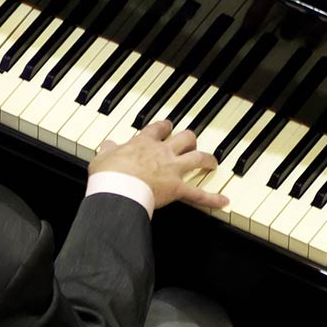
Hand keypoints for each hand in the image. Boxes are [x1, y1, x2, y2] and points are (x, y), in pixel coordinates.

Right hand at [89, 120, 229, 209]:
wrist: (118, 189)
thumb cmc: (109, 175)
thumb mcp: (102, 157)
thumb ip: (107, 150)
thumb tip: (108, 145)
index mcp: (143, 143)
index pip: (157, 129)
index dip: (164, 126)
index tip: (167, 125)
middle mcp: (162, 152)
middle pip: (184, 138)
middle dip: (190, 140)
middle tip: (191, 142)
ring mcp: (172, 169)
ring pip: (197, 158)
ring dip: (207, 159)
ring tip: (211, 162)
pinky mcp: (177, 188)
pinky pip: (199, 195)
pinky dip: (212, 199)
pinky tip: (223, 201)